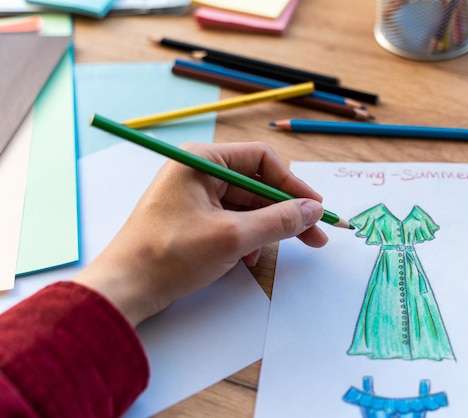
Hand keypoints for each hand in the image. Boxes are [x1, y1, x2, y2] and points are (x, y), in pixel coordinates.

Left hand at [73, 142, 327, 325]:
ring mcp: (193, 196)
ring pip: (245, 206)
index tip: (315, 209)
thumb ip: (278, 220)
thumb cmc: (170, 255)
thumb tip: (313, 209)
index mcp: (202, 161)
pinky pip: (230, 221)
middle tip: (314, 236)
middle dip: (284, 212)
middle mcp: (198, 172)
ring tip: (272, 254)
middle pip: (256, 185)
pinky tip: (247, 260)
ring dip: (264, 230)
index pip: (261, 160)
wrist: (124, 290)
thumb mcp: (233, 237)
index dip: (292, 184)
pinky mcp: (192, 219)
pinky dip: (245, 239)